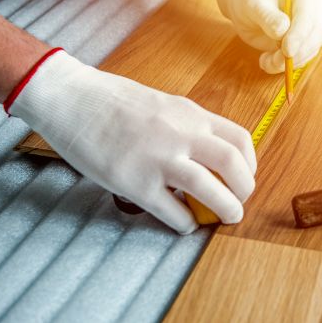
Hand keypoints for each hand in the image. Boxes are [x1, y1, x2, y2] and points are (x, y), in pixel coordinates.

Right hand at [9, 50, 255, 233]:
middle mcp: (180, 134)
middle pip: (233, 164)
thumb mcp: (163, 105)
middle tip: (239, 203)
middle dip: (245, 189)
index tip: (245, 177)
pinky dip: (185, 222)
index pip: (239, 139)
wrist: (71, 99)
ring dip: (226, 209)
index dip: (250, 163)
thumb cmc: (112, 101)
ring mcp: (158, 158)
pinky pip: (172, 210)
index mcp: (190, 114)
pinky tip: (184, 223)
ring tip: (227, 218)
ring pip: (209, 189)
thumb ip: (187, 127)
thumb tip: (208, 155)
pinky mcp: (134, 182)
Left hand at [215, 0, 321, 73]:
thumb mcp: (254, 4)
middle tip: (274, 62)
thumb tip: (282, 32)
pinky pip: (302, 59)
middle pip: (316, 35)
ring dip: (289, 62)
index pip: (309, 15)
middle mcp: (316, 9)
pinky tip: (268, 61)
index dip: (299, 34)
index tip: (287, 50)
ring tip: (265, 61)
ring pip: (310, 50)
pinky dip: (285, 65)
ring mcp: (313, 27)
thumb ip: (268, 17)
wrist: (246, 7)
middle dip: (297, 53)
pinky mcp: (306, 43)